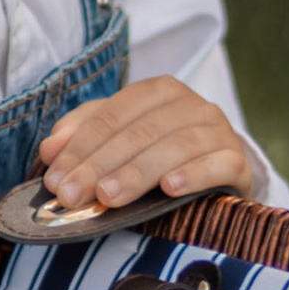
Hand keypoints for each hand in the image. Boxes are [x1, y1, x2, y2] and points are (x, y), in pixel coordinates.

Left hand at [38, 74, 252, 211]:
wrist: (219, 173)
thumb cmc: (159, 156)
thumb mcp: (117, 141)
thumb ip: (83, 137)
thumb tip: (50, 149)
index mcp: (156, 92)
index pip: (111, 116)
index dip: (79, 148)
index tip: (55, 180)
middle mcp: (190, 105)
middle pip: (139, 132)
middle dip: (100, 165)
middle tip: (73, 196)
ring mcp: (218, 130)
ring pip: (176, 146)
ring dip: (139, 172)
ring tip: (110, 197)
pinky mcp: (238, 161)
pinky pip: (218, 164)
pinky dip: (194, 174)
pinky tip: (170, 188)